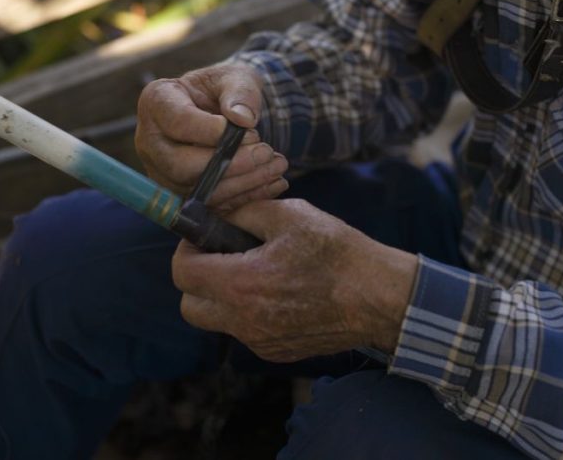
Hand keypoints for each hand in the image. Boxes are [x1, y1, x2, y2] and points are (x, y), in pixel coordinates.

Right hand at [135, 63, 288, 210]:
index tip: (251, 132)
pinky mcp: (178, 193)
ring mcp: (160, 171)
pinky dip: (243, 198)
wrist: (222, 110)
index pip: (179, 123)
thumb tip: (242, 119)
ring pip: (194, 191)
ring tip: (276, 167)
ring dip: (241, 184)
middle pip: (179, 166)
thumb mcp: (236, 77)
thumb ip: (240, 92)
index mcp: (156, 101)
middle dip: (228, 165)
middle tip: (266, 153)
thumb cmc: (225, 89)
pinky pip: (209, 205)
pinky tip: (272, 184)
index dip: (216, 132)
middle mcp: (149, 140)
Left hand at [171, 199, 418, 362]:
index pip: (183, 273)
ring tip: (255, 272)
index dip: (187, 250)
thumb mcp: (290, 215)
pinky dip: (249, 313)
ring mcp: (260, 341)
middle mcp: (244, 320)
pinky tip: (279, 293)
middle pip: (190, 306)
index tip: (203, 238)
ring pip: (217, 321)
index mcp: (242, 283)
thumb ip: (244, 211)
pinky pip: (246, 332)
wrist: (379, 297)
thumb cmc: (338, 252)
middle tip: (220, 258)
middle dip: (197, 280)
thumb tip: (216, 213)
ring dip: (223, 297)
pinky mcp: (276, 352)